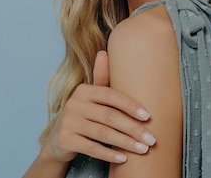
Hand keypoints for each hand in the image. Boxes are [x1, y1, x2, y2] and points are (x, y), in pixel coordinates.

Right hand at [42, 51, 156, 163]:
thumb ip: (101, 78)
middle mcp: (74, 104)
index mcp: (84, 90)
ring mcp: (68, 122)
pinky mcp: (65, 139)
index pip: (111, 95)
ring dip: (126, 142)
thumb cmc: (83, 115)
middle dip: (133, 128)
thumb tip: (104, 52)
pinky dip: (109, 154)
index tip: (148, 116)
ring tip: (143, 149)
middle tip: (151, 139)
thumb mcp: (92, 98)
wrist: (58, 140)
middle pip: (110, 116)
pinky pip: (91, 147)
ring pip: (103, 133)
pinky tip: (123, 158)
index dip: (130, 105)